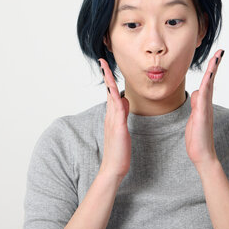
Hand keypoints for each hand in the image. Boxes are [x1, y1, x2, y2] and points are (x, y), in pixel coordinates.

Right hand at [97, 58, 130, 180]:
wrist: (114, 168)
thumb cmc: (119, 150)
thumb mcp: (122, 127)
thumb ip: (123, 113)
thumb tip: (125, 99)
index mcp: (112, 115)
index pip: (110, 93)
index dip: (108, 79)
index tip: (105, 66)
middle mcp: (110, 116)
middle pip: (108, 91)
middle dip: (106, 75)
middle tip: (102, 61)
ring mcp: (113, 121)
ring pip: (111, 97)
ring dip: (109, 82)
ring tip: (106, 69)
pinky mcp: (118, 128)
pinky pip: (118, 109)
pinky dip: (116, 97)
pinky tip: (115, 90)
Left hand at [185, 49, 223, 168]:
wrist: (201, 154)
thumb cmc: (198, 137)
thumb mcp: (194, 116)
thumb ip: (197, 103)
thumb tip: (197, 91)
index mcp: (204, 103)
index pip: (207, 82)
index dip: (211, 69)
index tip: (215, 56)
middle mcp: (206, 104)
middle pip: (210, 80)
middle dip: (215, 65)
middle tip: (220, 52)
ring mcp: (205, 109)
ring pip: (209, 86)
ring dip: (212, 72)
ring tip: (216, 59)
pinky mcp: (202, 116)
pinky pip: (204, 98)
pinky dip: (206, 87)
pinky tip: (208, 78)